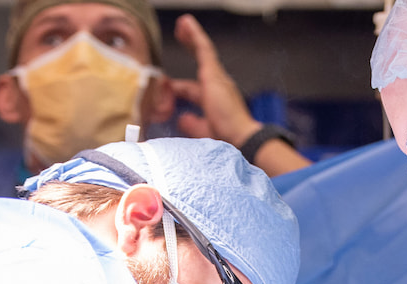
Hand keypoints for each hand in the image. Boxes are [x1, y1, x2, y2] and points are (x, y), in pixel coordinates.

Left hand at [170, 14, 261, 145]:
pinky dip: (195, 35)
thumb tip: (182, 118)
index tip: (166, 87)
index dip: (178, 87)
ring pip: (203, 50)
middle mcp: (218, 85)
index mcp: (214, 99)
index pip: (192, 89)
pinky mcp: (214, 73)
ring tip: (183, 23)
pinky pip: (203, 48)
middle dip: (190, 49)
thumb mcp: (203, 130)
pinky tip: (187, 24)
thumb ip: (192, 123)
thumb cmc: (228, 137)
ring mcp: (218, 77)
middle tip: (180, 36)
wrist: (241, 137)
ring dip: (192, 36)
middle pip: (201, 61)